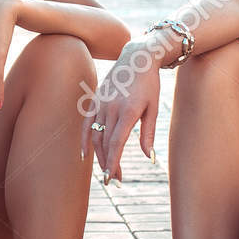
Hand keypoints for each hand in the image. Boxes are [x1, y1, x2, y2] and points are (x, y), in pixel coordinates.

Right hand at [80, 40, 160, 183]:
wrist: (136, 58)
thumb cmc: (149, 84)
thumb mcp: (153, 108)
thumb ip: (148, 134)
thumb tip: (149, 158)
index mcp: (128, 111)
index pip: (116, 144)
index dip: (113, 163)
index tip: (112, 178)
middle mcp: (111, 108)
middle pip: (105, 143)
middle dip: (108, 164)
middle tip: (114, 181)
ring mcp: (101, 104)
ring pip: (96, 136)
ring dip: (99, 156)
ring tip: (106, 170)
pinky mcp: (95, 100)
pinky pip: (87, 124)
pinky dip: (85, 139)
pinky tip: (85, 155)